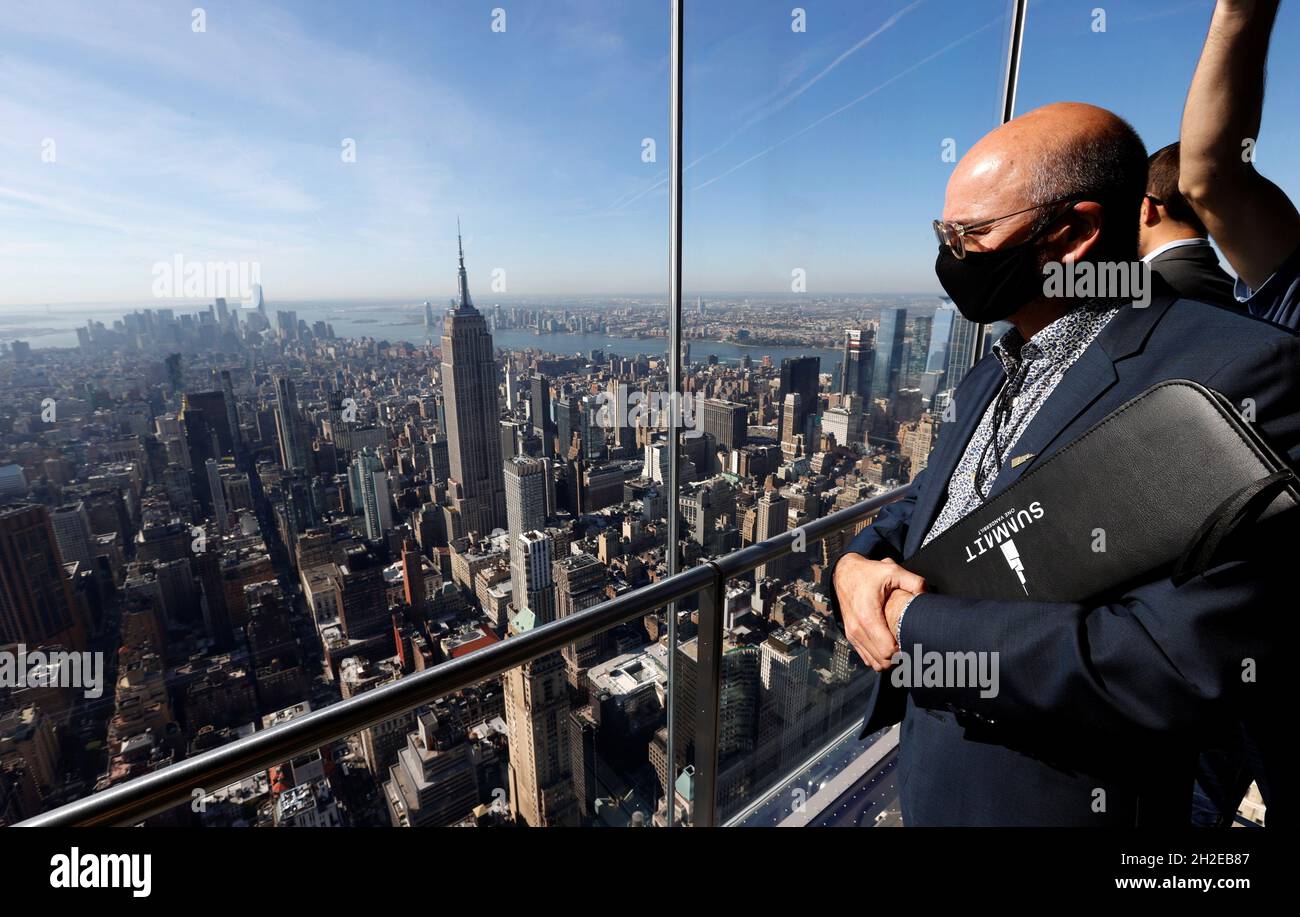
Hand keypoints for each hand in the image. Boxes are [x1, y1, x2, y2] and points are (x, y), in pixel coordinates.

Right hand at [833, 554, 925, 671]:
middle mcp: (857, 629)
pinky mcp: (851, 636)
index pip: (888, 651)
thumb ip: (914, 582)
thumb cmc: (867, 573)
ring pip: (874, 663)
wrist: (843, 573)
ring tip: (901, 647)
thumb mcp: (892, 571)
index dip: (904, 650)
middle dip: (899, 658)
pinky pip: (867, 658)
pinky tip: (889, 646)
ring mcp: (853, 635)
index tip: (913, 641)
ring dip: (889, 660)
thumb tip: (927, 595)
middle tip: (910, 645)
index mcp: (867, 616)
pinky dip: (879, 657)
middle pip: (883, 661)